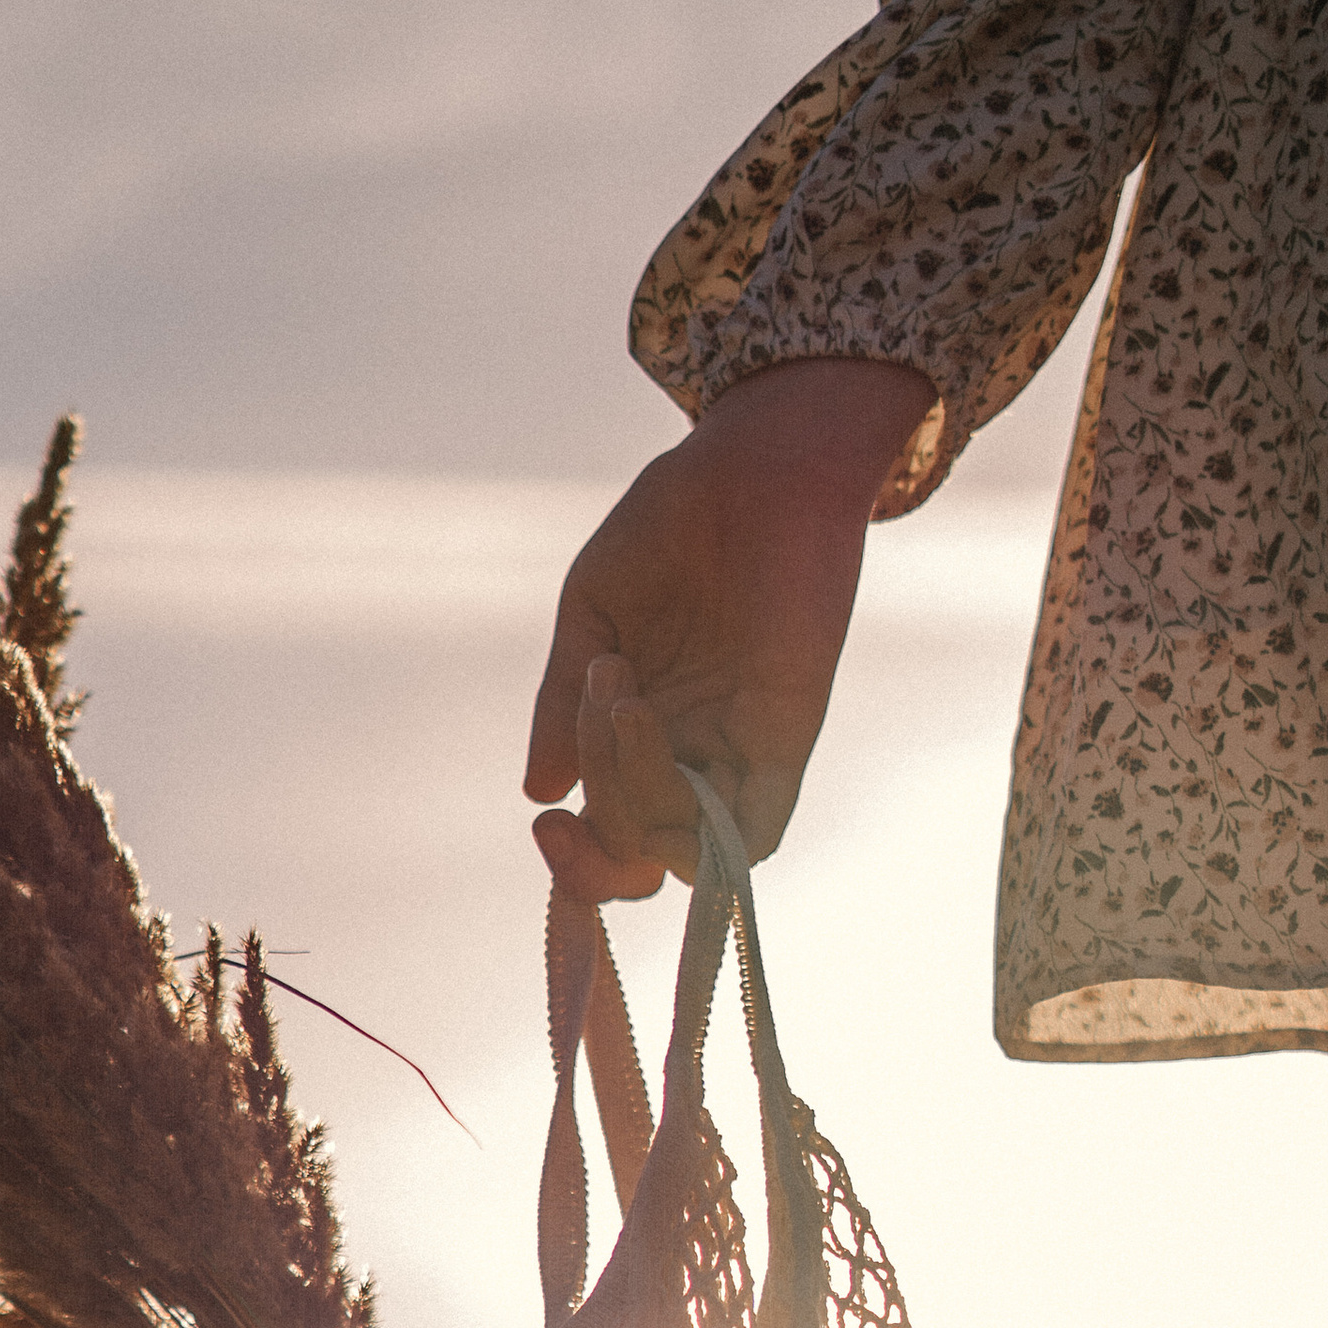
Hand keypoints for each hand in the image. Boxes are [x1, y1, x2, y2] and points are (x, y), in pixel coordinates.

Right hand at [524, 357, 935, 897]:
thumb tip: (539, 790)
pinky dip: (708, 828)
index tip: (546, 826)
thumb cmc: (671, 527)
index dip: (579, 860)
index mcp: (644, 739)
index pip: (615, 839)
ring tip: (622, 691)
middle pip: (640, 853)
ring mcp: (739, 753)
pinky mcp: (787, 739)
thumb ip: (562, 704)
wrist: (752, 467)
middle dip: (600, 815)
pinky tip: (657, 731)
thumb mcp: (592, 616)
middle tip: (593, 700)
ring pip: (684, 848)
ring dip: (634, 792)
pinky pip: (753, 833)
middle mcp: (693, 758)